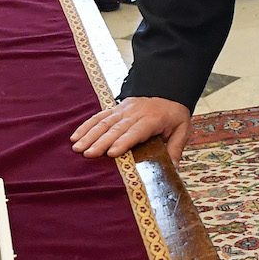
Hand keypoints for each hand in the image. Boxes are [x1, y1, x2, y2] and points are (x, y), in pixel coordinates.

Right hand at [71, 96, 192, 162]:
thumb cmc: (175, 114)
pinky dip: (86, 125)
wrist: (169, 90)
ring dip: (89, 134)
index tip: (111, 153)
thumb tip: (172, 169)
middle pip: (116, 128)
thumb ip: (176, 148)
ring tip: (77, 147)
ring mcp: (123, 109)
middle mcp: (134, 113)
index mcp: (152, 119)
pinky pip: (99, 116)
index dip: (123, 142)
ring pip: (104, 122)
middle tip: (88, 154)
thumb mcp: (183, 129)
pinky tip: (75, 135)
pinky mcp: (115, 108)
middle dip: (100, 142)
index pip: (136, 131)